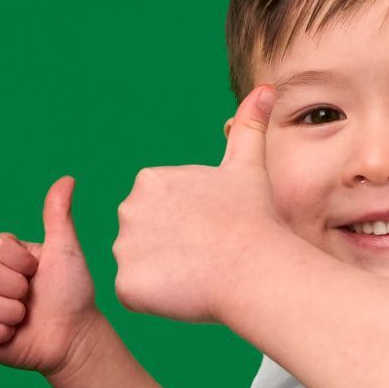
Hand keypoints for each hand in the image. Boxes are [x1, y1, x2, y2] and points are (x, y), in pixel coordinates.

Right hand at [0, 176, 101, 375]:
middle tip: (32, 297)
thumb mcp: (65, 250)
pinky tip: (15, 335)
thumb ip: (58, 215)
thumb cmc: (72, 293)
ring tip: (26, 317)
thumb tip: (67, 179)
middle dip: (16, 288)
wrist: (75, 336)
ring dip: (11, 312)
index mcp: (5, 258)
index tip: (38, 271)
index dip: (19, 262)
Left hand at [113, 84, 291, 322]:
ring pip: (139, 267)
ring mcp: (123, 247)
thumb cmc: (254, 217)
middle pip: (143, 237)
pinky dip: (156, 299)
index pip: (157, 211)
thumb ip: (248, 126)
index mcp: (149, 180)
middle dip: (170, 248)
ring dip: (162, 275)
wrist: (255, 267)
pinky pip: (135, 295)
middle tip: (205, 253)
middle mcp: (127, 208)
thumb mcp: (248, 165)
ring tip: (197, 273)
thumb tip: (264, 88)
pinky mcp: (126, 284)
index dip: (185, 226)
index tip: (210, 230)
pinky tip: (184, 292)